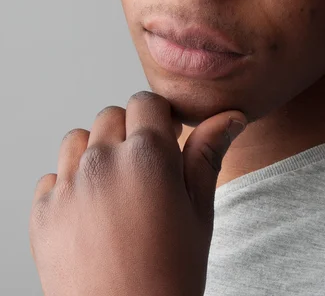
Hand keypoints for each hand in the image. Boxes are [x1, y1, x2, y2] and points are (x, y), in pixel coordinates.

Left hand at [29, 91, 246, 295]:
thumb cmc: (170, 273)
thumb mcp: (200, 210)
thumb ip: (208, 154)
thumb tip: (231, 116)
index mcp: (147, 155)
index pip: (146, 102)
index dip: (160, 117)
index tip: (167, 136)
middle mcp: (102, 160)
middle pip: (112, 116)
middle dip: (130, 131)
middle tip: (145, 167)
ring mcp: (68, 185)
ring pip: (78, 139)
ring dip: (96, 151)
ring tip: (115, 185)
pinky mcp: (42, 212)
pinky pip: (52, 176)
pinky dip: (69, 184)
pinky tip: (90, 211)